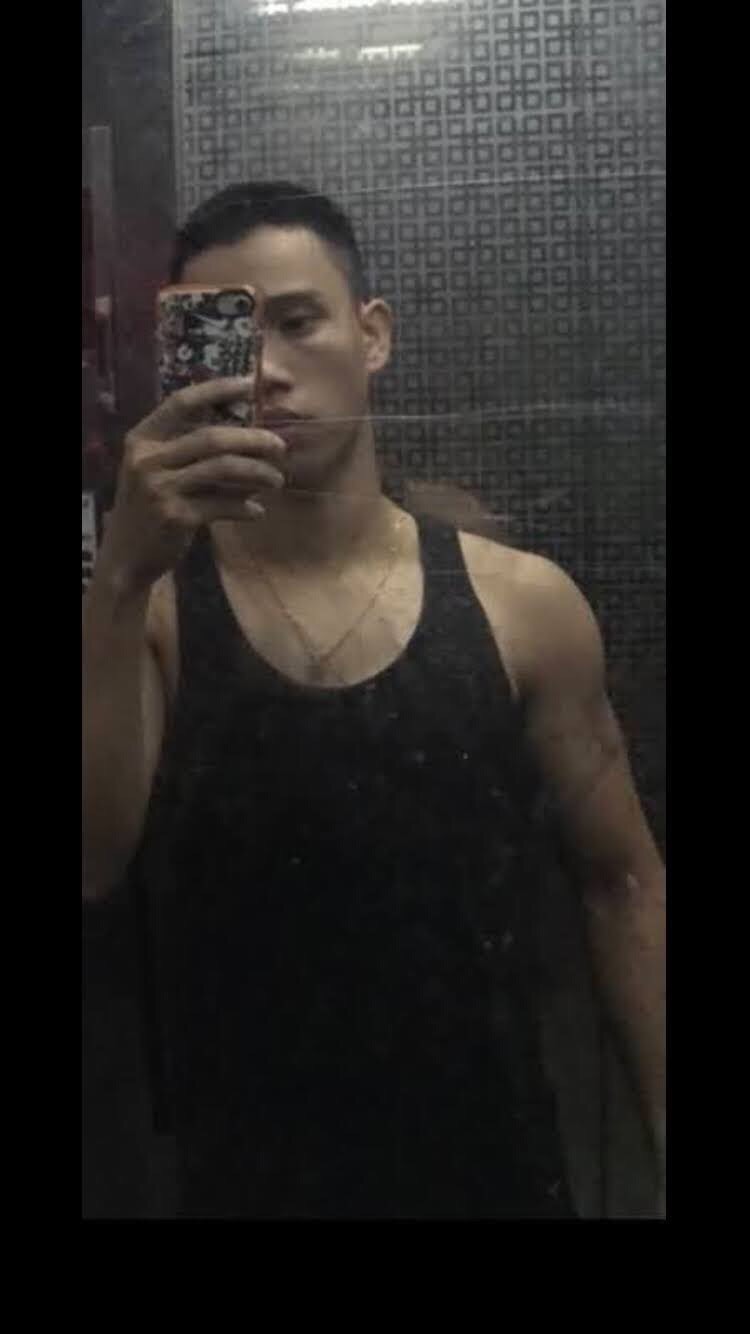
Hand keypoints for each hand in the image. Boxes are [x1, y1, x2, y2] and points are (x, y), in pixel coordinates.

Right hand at [97, 377, 285, 593]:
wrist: (126, 556)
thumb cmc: (149, 507)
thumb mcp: (155, 470)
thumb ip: (186, 449)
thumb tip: (245, 432)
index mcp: (142, 439)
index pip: (182, 403)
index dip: (217, 390)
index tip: (250, 385)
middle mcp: (148, 459)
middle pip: (212, 437)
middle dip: (253, 439)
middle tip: (280, 447)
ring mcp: (160, 488)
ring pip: (223, 468)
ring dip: (258, 473)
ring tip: (277, 480)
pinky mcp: (176, 517)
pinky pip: (222, 505)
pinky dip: (245, 508)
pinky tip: (257, 512)